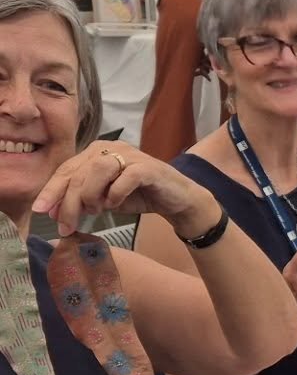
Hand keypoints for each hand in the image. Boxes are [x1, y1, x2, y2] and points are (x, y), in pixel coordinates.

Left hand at [33, 140, 220, 238]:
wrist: (176, 199)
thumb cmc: (139, 196)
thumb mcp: (103, 199)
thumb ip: (80, 199)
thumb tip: (51, 211)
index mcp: (96, 152)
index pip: (66, 170)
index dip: (51, 190)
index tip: (41, 211)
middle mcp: (111, 148)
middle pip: (78, 173)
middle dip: (68, 202)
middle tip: (66, 226)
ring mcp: (131, 155)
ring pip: (97, 170)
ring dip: (91, 195)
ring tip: (97, 211)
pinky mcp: (148, 167)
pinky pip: (125, 178)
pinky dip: (116, 194)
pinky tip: (115, 204)